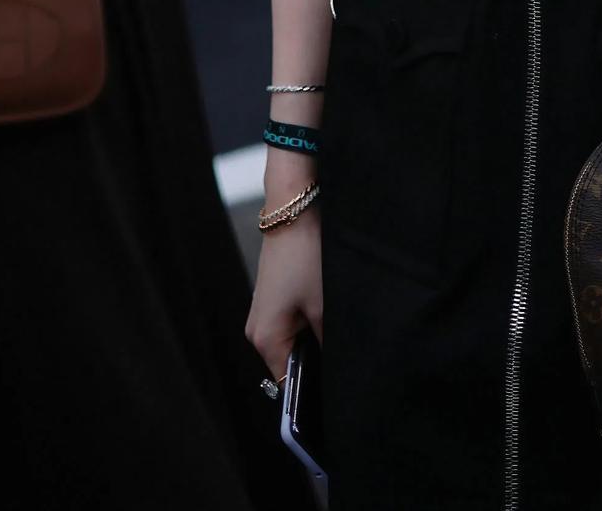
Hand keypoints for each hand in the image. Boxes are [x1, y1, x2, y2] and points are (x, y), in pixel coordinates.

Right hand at [246, 206, 322, 382]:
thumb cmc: (305, 255)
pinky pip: (291, 321)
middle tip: (343, 354)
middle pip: (290, 362)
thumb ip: (329, 344)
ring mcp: (264, 311)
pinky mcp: (273, 296)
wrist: (293, 210)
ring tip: (334, 327)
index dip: (311, 390)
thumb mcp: (325, 305)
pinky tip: (325, 308)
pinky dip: (309, 320)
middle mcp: (258, 329)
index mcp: (265, 339)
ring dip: (314, 338)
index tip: (337, 389)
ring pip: (293, 340)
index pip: (288, 382)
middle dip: (316, 360)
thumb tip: (338, 368)